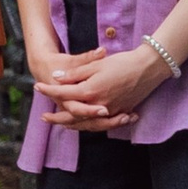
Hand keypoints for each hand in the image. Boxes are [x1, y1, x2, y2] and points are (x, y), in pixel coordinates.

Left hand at [42, 43, 169, 127]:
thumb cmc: (123, 62)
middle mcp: (98, 104)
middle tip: (44, 118)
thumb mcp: (97, 64)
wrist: (149, 68)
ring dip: (72, 125)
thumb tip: (56, 77)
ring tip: (61, 125)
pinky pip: (101, 124)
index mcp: (90, 90)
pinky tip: (84, 124)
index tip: (37, 87)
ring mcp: (110, 111)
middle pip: (72, 116)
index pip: (63, 92)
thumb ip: (76, 72)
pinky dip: (89, 126)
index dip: (49, 90)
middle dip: (56, 118)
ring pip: (86, 124)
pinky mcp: (120, 112)